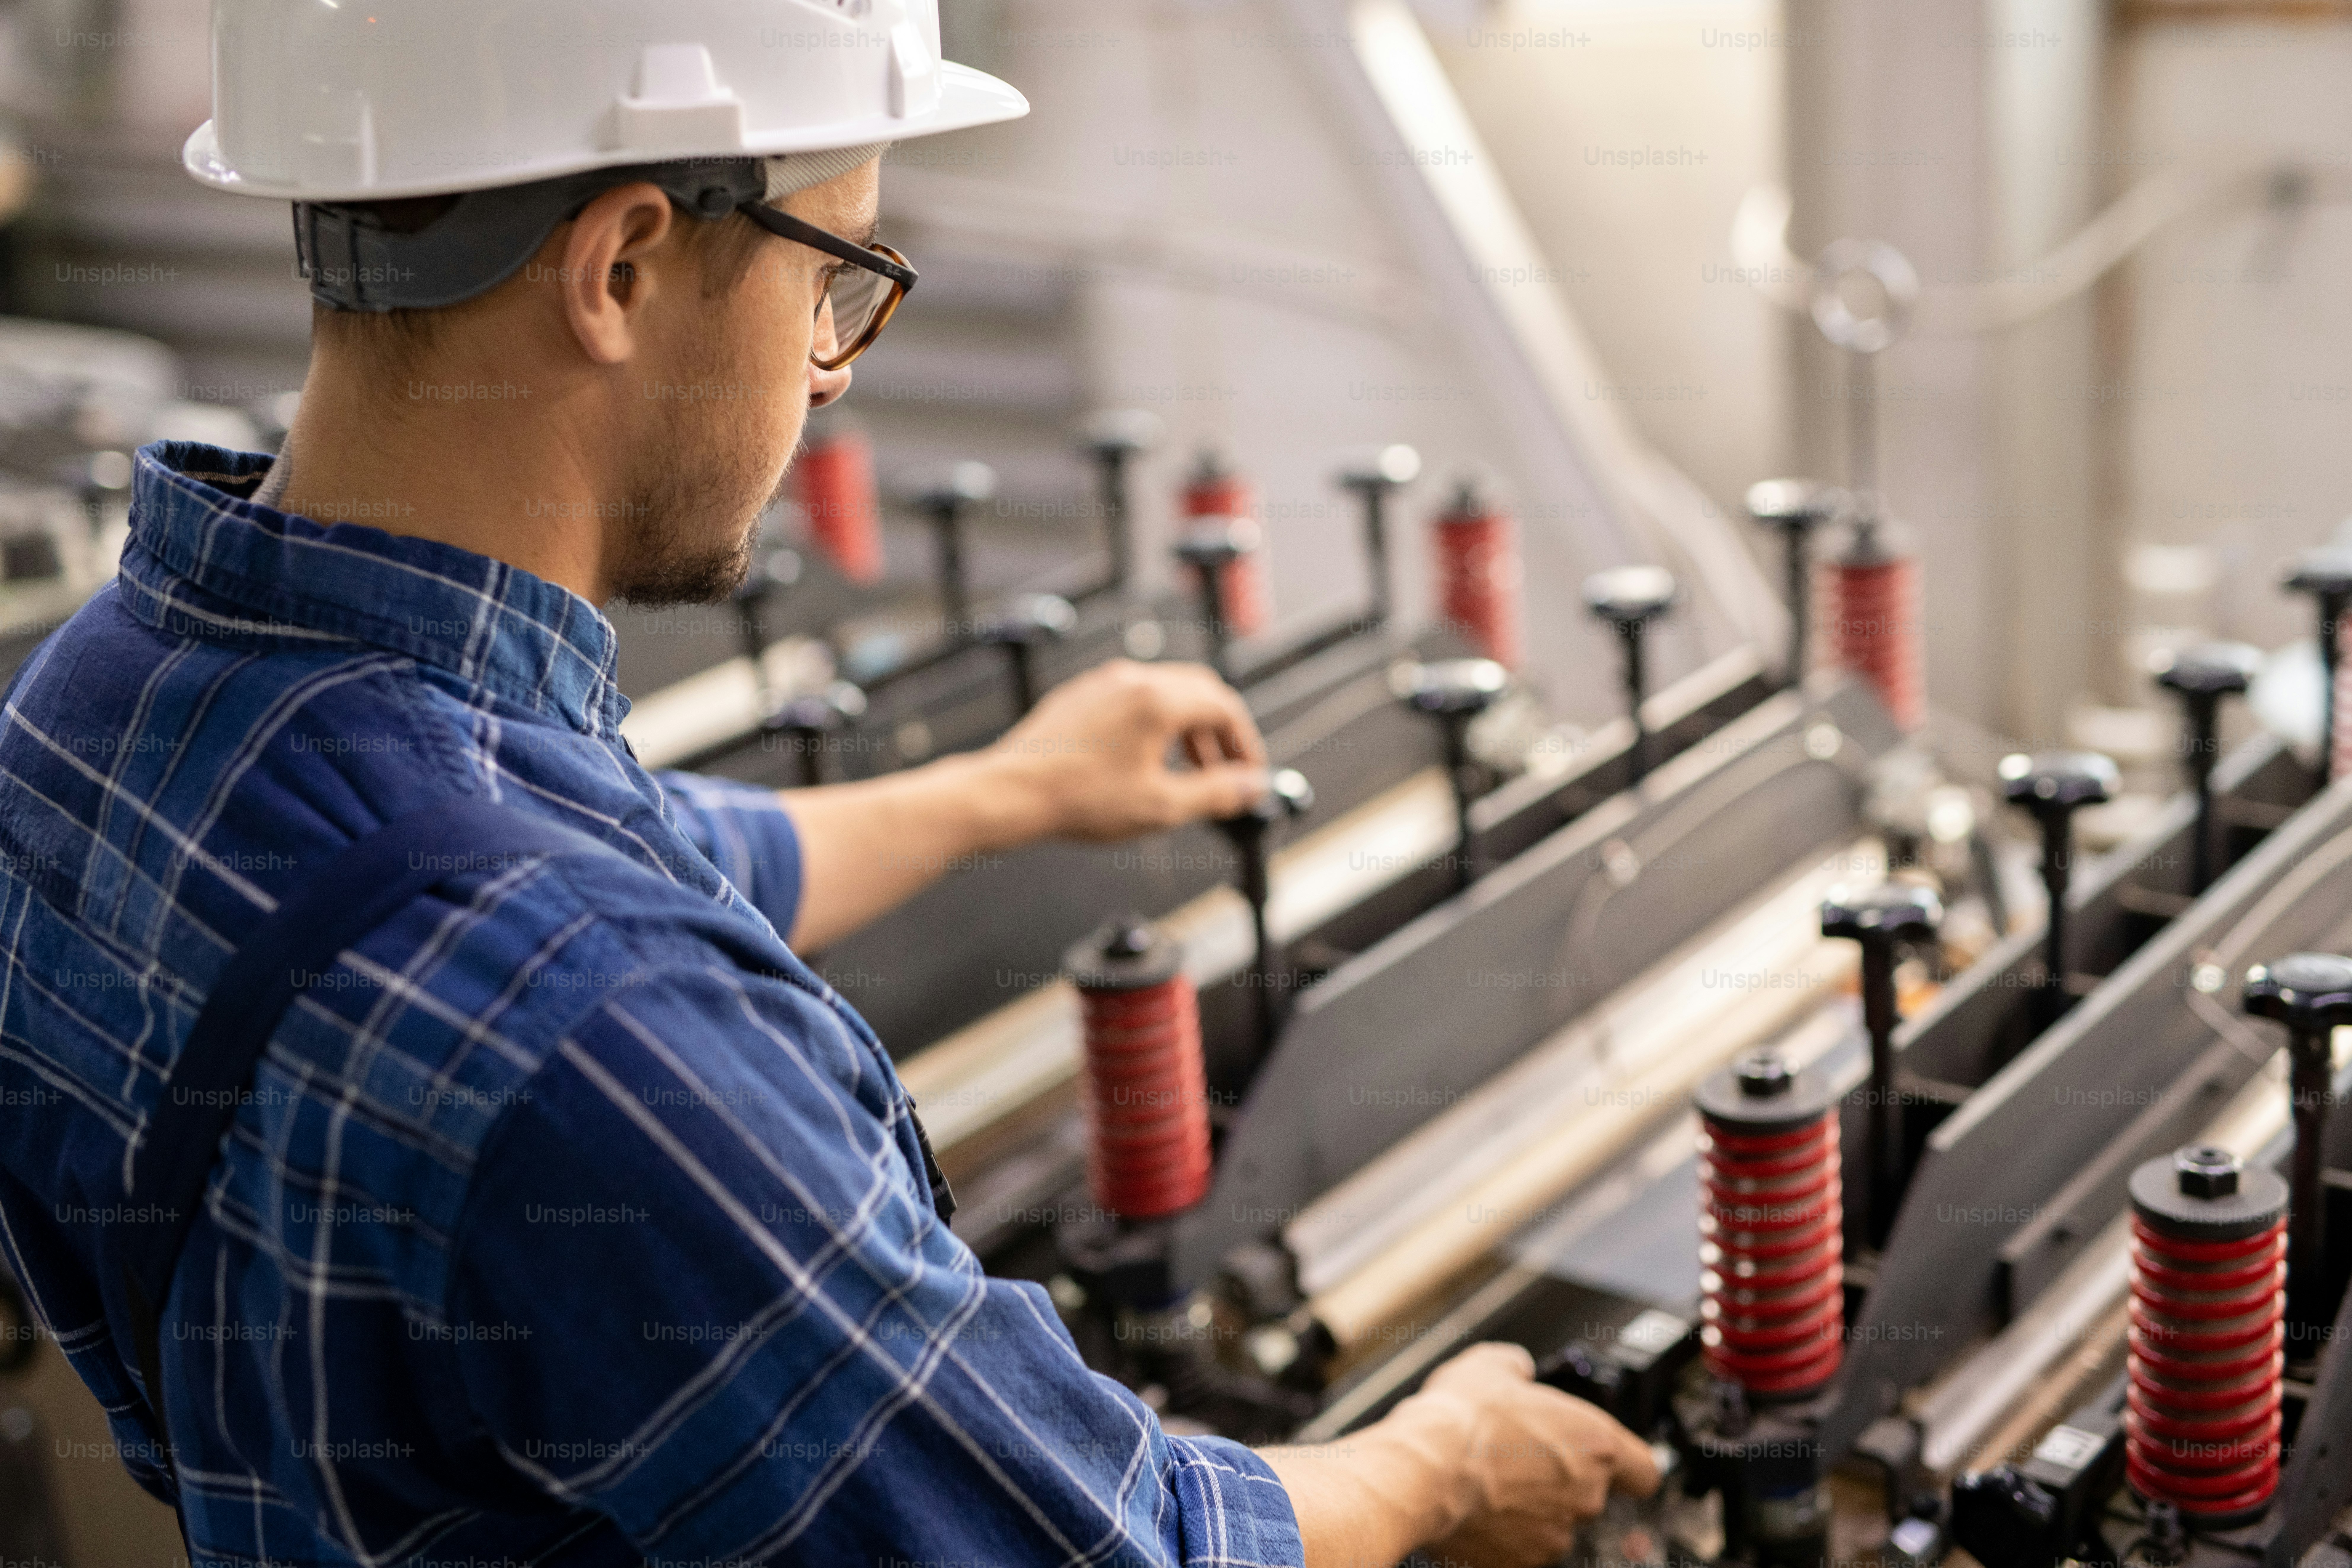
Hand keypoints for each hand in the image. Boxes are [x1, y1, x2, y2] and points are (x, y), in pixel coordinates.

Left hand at [984, 659, 1266, 840]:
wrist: (1009, 793)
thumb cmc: (1081, 800)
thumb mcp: (1162, 806)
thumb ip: (1216, 793)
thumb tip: (1255, 787)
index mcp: (1158, 699)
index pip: (1223, 705)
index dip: (1245, 742)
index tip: (1249, 775)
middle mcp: (1132, 679)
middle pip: (1197, 692)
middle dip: (1218, 734)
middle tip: (1223, 774)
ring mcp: (1102, 683)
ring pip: (1163, 695)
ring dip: (1185, 730)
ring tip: (1186, 774)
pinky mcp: (1079, 696)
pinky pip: (1131, 700)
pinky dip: (1153, 726)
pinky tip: (1144, 763)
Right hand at [1399, 1343, 1659, 1567]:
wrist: (1421, 1471)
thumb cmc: (1461, 1420)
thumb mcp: (1492, 1365)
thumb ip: (1518, 1367)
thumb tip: (1516, 1369)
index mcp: (1594, 1444)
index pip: (1645, 1471)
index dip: (1629, 1466)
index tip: (1613, 1462)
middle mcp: (1585, 1495)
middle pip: (1591, 1494)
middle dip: (1560, 1479)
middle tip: (1520, 1458)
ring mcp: (1554, 1535)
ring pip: (1554, 1522)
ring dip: (1532, 1506)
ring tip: (1492, 1481)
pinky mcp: (1520, 1562)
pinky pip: (1521, 1546)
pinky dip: (1504, 1532)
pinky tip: (1477, 1506)